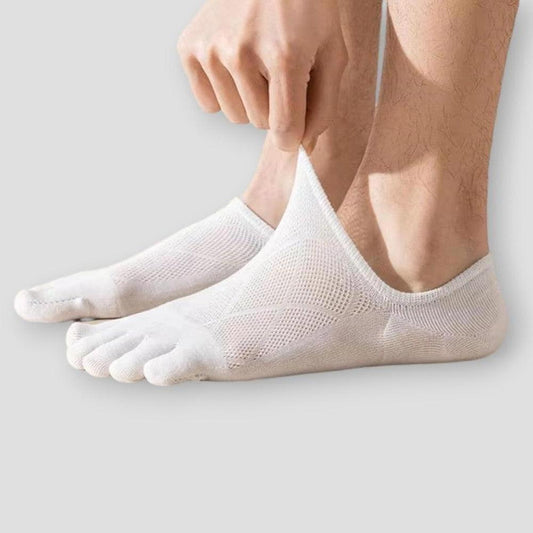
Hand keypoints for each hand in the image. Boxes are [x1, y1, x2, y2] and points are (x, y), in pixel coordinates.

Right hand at [177, 0, 347, 150]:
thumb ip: (323, 106)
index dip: (292, 137)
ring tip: (258, 64)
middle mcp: (241, 53)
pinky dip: (224, 91)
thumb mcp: (331, 53)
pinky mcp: (189, 48)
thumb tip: (303, 146)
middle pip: (259, 124)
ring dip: (249, 100)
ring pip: (234, 116)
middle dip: (274, 107)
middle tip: (279, 72)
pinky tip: (235, 64)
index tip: (295, 132)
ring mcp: (211, 50)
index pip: (284, 128)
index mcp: (284, 55)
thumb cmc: (306, 10)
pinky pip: (209, 103)